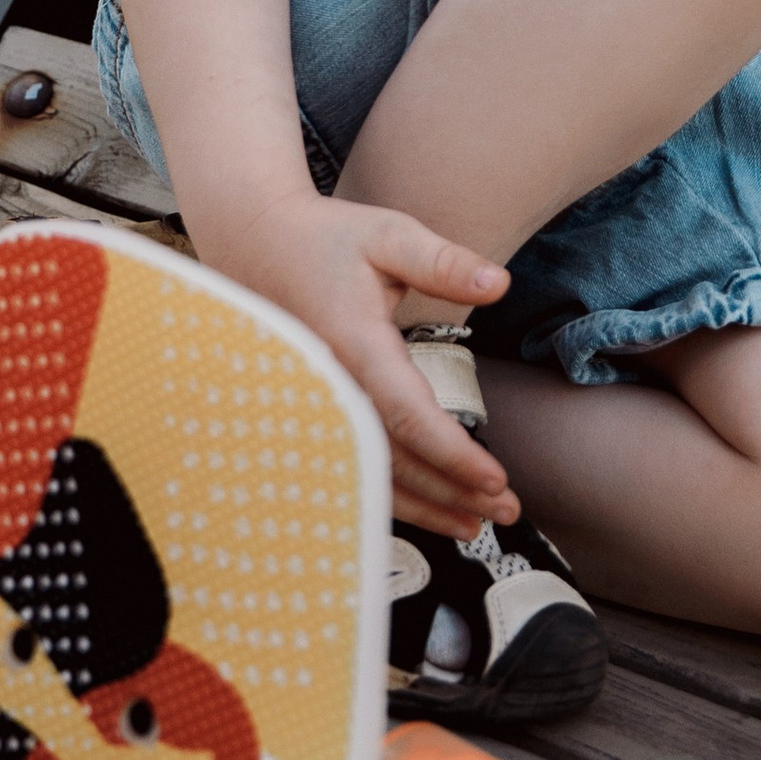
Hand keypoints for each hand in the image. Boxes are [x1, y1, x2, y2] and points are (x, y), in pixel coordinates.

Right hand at [212, 188, 517, 536]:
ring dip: (423, 505)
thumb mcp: (389, 235)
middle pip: (393, 459)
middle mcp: (330, 385)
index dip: (452, 455)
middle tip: (506, 511)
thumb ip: (442, 262)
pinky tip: (423, 508)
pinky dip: (387, 494)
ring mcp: (313, 405)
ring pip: (368, 473)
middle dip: (451, 492)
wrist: (254, 245)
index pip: (407, 415)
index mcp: (353, 343)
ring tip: (474, 524)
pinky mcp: (309, 413)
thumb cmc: (326, 240)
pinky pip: (348, 465)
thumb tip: (498, 285)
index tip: (494, 479)